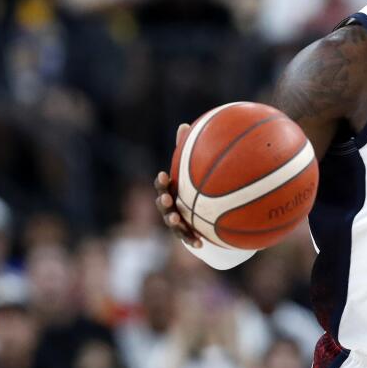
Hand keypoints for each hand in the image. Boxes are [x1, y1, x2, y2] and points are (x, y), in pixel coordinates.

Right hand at [154, 123, 201, 247]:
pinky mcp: (187, 233)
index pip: (163, 185)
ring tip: (178, 221)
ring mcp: (177, 221)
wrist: (204, 212)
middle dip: (163, 202)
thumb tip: (185, 125)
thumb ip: (188, 150)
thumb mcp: (193, 169)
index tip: (164, 175)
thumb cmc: (196, 186)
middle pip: (162, 205)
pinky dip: (192, 239)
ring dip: (174, 222)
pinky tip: (200, 242)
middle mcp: (171, 206)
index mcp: (172, 190)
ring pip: (172, 223)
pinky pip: (188, 238)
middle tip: (167, 198)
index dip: (161, 182)